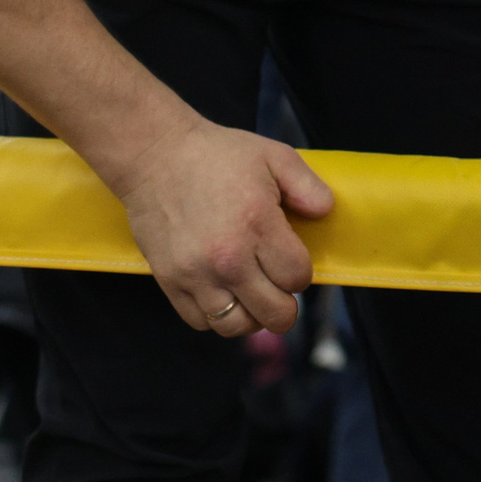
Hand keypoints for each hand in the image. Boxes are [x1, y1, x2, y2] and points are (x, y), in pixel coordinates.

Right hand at [99, 114, 334, 338]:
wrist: (155, 155)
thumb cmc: (216, 154)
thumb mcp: (273, 156)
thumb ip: (308, 186)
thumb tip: (325, 213)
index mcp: (257, 224)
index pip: (298, 278)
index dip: (301, 271)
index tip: (290, 258)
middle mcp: (228, 258)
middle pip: (275, 314)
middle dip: (285, 303)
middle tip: (278, 285)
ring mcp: (196, 274)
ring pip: (237, 327)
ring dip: (251, 315)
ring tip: (251, 294)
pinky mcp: (169, 281)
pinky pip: (201, 322)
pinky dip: (215, 316)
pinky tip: (222, 293)